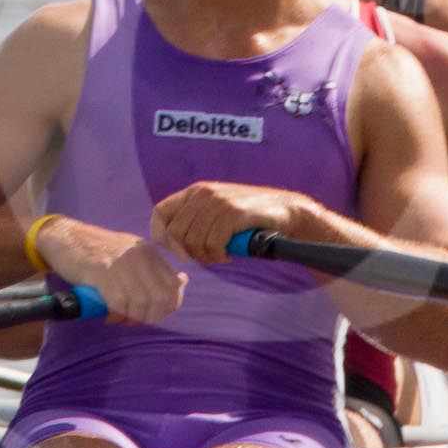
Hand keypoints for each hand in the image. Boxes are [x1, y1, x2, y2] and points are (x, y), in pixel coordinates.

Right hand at [36, 216, 186, 324]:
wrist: (64, 238)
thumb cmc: (95, 252)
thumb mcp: (129, 254)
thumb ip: (152, 269)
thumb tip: (181, 283)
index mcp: (148, 252)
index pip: (173, 286)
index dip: (167, 307)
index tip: (152, 315)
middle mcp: (139, 255)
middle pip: (160, 298)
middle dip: (149, 316)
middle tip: (133, 320)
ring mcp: (121, 262)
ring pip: (141, 302)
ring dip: (131, 318)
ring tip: (118, 318)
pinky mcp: (102, 270)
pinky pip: (119, 302)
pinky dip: (116, 314)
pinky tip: (108, 315)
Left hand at [151, 182, 309, 266]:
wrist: (287, 210)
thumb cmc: (250, 218)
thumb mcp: (218, 211)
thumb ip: (196, 220)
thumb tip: (170, 243)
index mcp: (196, 191)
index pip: (160, 213)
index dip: (164, 236)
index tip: (180, 250)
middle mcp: (204, 193)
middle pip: (175, 233)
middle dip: (188, 252)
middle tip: (207, 256)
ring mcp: (219, 201)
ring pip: (193, 241)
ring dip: (206, 256)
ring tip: (220, 255)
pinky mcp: (233, 213)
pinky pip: (213, 244)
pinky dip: (219, 256)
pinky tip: (228, 255)